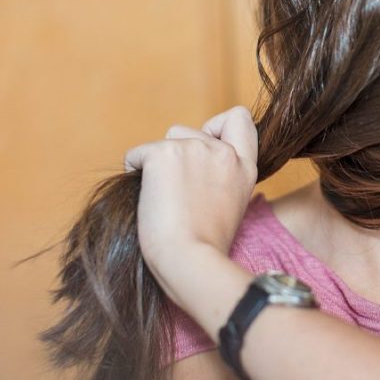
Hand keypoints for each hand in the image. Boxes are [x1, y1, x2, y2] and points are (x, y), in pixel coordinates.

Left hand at [126, 105, 257, 274]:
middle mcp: (224, 152)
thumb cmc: (204, 246)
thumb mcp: (229, 204)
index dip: (217, 127)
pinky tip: (146, 199)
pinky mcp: (163, 154)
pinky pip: (137, 154)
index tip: (205, 149)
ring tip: (165, 199)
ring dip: (158, 162)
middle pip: (191, 129)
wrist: (189, 260)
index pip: (240, 118)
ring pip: (165, 139)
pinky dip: (134, 172)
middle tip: (178, 191)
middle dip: (178, 152)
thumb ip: (221, 177)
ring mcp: (194, 149)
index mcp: (245, 166)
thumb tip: (190, 168)